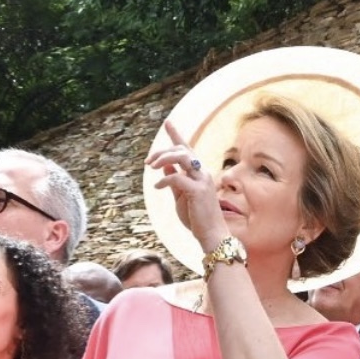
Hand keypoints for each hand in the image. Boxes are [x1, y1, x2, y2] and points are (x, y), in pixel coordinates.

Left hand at [146, 120, 228, 251]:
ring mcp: (202, 181)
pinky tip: (157, 187)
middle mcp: (203, 173)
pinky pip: (177, 178)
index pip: (187, 149)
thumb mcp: (181, 197)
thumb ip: (174, 181)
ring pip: (182, 157)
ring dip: (164, 158)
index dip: (176, 135)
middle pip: (182, 150)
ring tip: (151, 166)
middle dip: (162, 151)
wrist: (211, 236)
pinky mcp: (198, 191)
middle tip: (148, 162)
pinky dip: (164, 181)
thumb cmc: (197, 219)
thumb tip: (165, 168)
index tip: (168, 122)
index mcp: (200, 173)